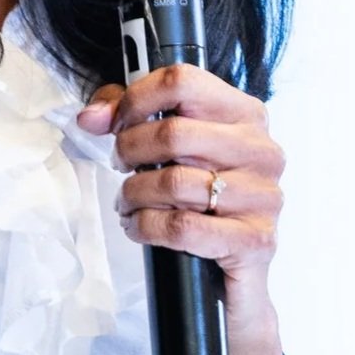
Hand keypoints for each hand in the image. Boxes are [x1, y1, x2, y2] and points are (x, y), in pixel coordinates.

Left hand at [79, 64, 284, 324]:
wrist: (232, 272)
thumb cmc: (201, 199)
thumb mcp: (170, 149)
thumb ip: (128, 116)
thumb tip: (91, 117)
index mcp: (244, 115)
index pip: (182, 82)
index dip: (136, 99)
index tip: (116, 123)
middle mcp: (261, 150)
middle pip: (172, 133)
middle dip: (129, 152)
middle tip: (122, 166)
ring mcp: (263, 195)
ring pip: (173, 182)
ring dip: (134, 194)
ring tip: (129, 202)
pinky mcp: (255, 239)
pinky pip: (181, 226)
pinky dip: (146, 227)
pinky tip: (141, 227)